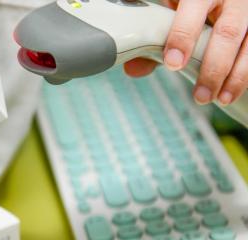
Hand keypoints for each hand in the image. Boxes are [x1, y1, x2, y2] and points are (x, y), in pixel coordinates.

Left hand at [124, 0, 247, 105]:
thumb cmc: (194, 3)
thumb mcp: (174, 10)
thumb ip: (156, 36)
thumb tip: (135, 69)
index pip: (192, 9)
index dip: (182, 36)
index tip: (173, 63)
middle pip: (227, 32)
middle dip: (213, 67)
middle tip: (200, 96)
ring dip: (236, 76)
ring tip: (220, 99)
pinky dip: (245, 74)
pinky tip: (233, 91)